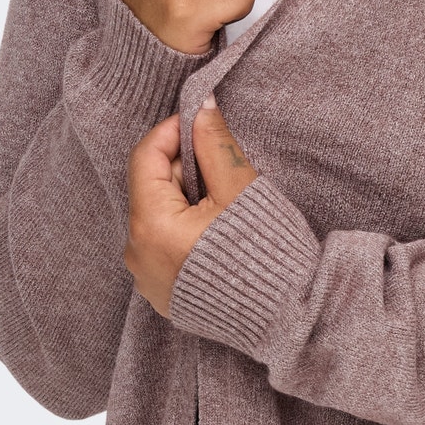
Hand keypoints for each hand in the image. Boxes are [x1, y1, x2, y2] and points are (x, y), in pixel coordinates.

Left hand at [124, 96, 259, 316]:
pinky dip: (185, 228)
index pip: (145, 157)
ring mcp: (146, 278)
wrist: (286, 318)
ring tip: (226, 207)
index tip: (200, 122)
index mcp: (151, 226)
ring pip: (158, 215)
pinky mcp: (161, 292)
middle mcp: (137, 254)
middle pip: (152, 187)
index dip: (172, 131)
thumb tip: (200, 105)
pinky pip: (163, 245)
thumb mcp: (241, 190)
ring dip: (187, 199)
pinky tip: (219, 234)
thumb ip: (215, 143)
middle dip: (186, 170)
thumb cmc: (266, 255)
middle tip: (224, 170)